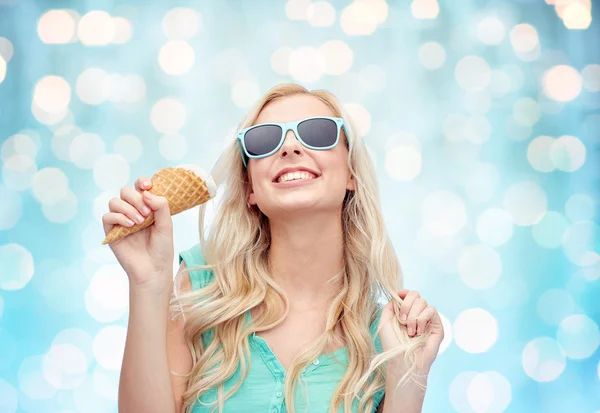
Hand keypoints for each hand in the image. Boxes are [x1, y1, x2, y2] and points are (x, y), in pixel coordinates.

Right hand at [101, 176, 173, 292]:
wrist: (153, 269)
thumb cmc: (162, 248)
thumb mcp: (167, 225)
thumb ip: (161, 206)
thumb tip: (147, 192)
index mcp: (147, 207)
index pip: (140, 187)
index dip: (141, 182)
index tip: (147, 185)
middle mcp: (133, 211)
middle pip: (126, 191)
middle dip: (136, 198)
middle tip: (146, 213)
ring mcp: (121, 221)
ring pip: (115, 201)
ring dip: (127, 208)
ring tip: (139, 222)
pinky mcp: (111, 232)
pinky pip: (107, 216)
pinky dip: (119, 217)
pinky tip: (130, 226)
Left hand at [378, 290, 443, 374]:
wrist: (403, 361)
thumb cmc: (392, 345)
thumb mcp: (384, 323)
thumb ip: (388, 307)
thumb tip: (397, 296)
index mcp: (405, 312)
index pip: (408, 294)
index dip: (404, 293)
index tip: (400, 296)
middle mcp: (416, 314)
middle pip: (416, 294)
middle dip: (407, 304)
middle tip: (402, 320)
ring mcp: (427, 320)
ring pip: (423, 301)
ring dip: (414, 315)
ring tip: (410, 331)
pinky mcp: (437, 326)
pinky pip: (432, 310)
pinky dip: (422, 318)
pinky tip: (418, 331)